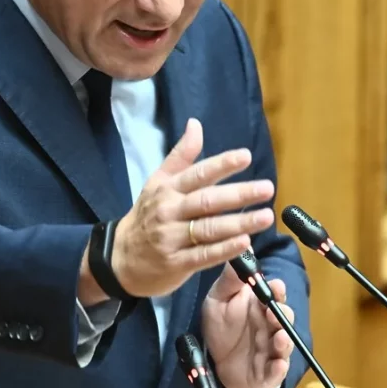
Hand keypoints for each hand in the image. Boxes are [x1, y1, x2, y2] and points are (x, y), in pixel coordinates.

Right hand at [109, 118, 274, 297]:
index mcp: (168, 189)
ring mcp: (172, 238)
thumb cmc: (147, 215)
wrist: (119, 258)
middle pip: (208, 201)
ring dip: (239, 222)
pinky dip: (225, 250)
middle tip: (267, 188)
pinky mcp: (176, 263)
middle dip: (239, 194)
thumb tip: (196, 123)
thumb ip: (181, 155)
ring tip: (266, 216)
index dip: (222, 164)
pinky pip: (204, 256)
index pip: (198, 174)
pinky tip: (245, 243)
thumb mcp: (158, 182)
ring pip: (209, 229)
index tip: (246, 156)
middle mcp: (170, 211)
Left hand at [202, 263, 294, 387]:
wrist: (215, 365)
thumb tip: (241, 250)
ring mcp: (271, 350)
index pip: (275, 295)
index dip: (277, 290)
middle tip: (272, 313)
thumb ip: (230, 280)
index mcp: (260, 307)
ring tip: (278, 339)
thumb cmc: (221, 328)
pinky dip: (278, 369)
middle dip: (281, 315)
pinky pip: (276, 371)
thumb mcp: (218, 301)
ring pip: (284, 344)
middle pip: (284, 317)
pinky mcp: (267, 373)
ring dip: (284, 341)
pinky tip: (277, 365)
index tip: (275, 285)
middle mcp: (270, 327)